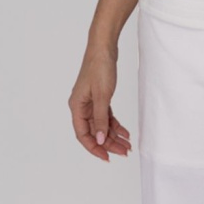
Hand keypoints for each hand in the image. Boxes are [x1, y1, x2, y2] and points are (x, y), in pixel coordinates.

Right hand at [68, 46, 131, 161]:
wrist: (104, 46)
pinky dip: (115, 124)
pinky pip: (106, 115)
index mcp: (76, 107)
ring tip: (127, 145)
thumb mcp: (102, 95)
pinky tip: (125, 132)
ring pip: (101, 125)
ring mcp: (90, 101)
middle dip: (108, 143)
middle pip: (93, 132)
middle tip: (123, 152)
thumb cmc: (100, 67)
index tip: (107, 157)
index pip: (83, 135)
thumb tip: (98, 140)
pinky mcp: (99, 96)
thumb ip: (100, 119)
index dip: (94, 148)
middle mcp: (81, 106)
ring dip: (113, 135)